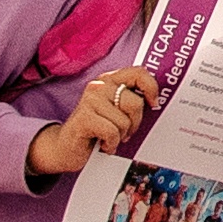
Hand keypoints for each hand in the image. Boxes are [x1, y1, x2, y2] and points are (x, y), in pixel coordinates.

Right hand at [24, 68, 156, 181]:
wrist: (66, 149)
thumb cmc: (97, 130)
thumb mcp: (116, 111)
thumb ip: (131, 102)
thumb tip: (156, 102)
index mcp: (110, 80)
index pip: (139, 72)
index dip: (151, 88)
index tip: (153, 104)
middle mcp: (99, 85)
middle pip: (135, 104)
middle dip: (134, 124)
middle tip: (124, 132)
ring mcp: (89, 100)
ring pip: (124, 122)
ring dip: (120, 137)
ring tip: (108, 138)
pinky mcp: (84, 118)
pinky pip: (112, 132)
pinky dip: (111, 144)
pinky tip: (102, 144)